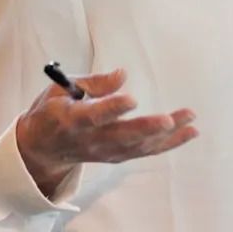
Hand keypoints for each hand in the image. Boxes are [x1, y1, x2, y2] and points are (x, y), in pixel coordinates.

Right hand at [16, 68, 197, 195]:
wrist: (41, 148)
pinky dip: (169, 144)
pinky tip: (189, 132)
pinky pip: (145, 152)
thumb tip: (123, 75)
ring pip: (139, 147)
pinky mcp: (117, 157)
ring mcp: (105, 152)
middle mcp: (90, 140)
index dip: (112, 109)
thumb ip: (94, 83)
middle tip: (169, 120)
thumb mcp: (61, 89)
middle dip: (147, 129)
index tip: (131, 99)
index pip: (94, 116)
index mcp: (71, 120)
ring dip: (167, 136)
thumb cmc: (53, 111)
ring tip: (190, 120)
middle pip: (121, 137)